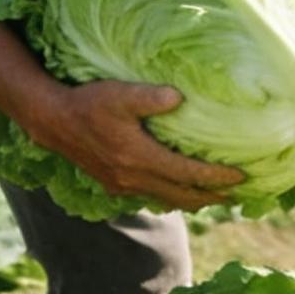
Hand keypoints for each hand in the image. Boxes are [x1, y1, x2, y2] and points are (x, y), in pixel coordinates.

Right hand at [35, 80, 243, 211]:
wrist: (52, 121)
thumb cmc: (88, 102)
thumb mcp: (120, 93)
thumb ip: (151, 96)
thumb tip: (180, 97)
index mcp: (140, 157)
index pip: (188, 173)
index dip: (217, 177)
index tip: (242, 177)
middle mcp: (134, 177)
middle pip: (182, 195)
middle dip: (211, 197)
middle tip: (237, 197)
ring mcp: (122, 185)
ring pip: (166, 199)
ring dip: (192, 200)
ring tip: (213, 197)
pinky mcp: (113, 184)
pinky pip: (150, 196)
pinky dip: (170, 196)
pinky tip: (177, 192)